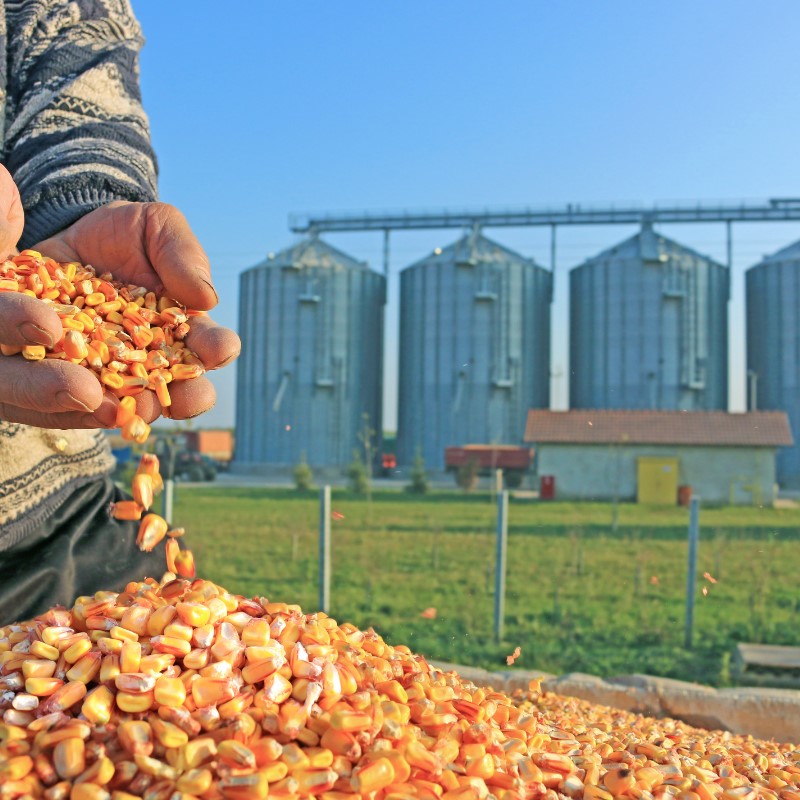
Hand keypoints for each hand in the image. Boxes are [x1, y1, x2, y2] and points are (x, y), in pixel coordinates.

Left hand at [0, 197, 239, 427]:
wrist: (66, 234)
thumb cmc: (125, 233)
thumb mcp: (156, 228)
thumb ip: (183, 255)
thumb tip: (207, 298)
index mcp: (185, 329)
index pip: (209, 346)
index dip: (217, 351)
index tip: (217, 350)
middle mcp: (153, 359)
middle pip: (176, 388)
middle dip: (183, 398)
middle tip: (180, 401)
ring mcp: (110, 370)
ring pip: (127, 399)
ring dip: (132, 406)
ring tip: (134, 407)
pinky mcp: (67, 370)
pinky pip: (73, 391)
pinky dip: (78, 397)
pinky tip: (83, 395)